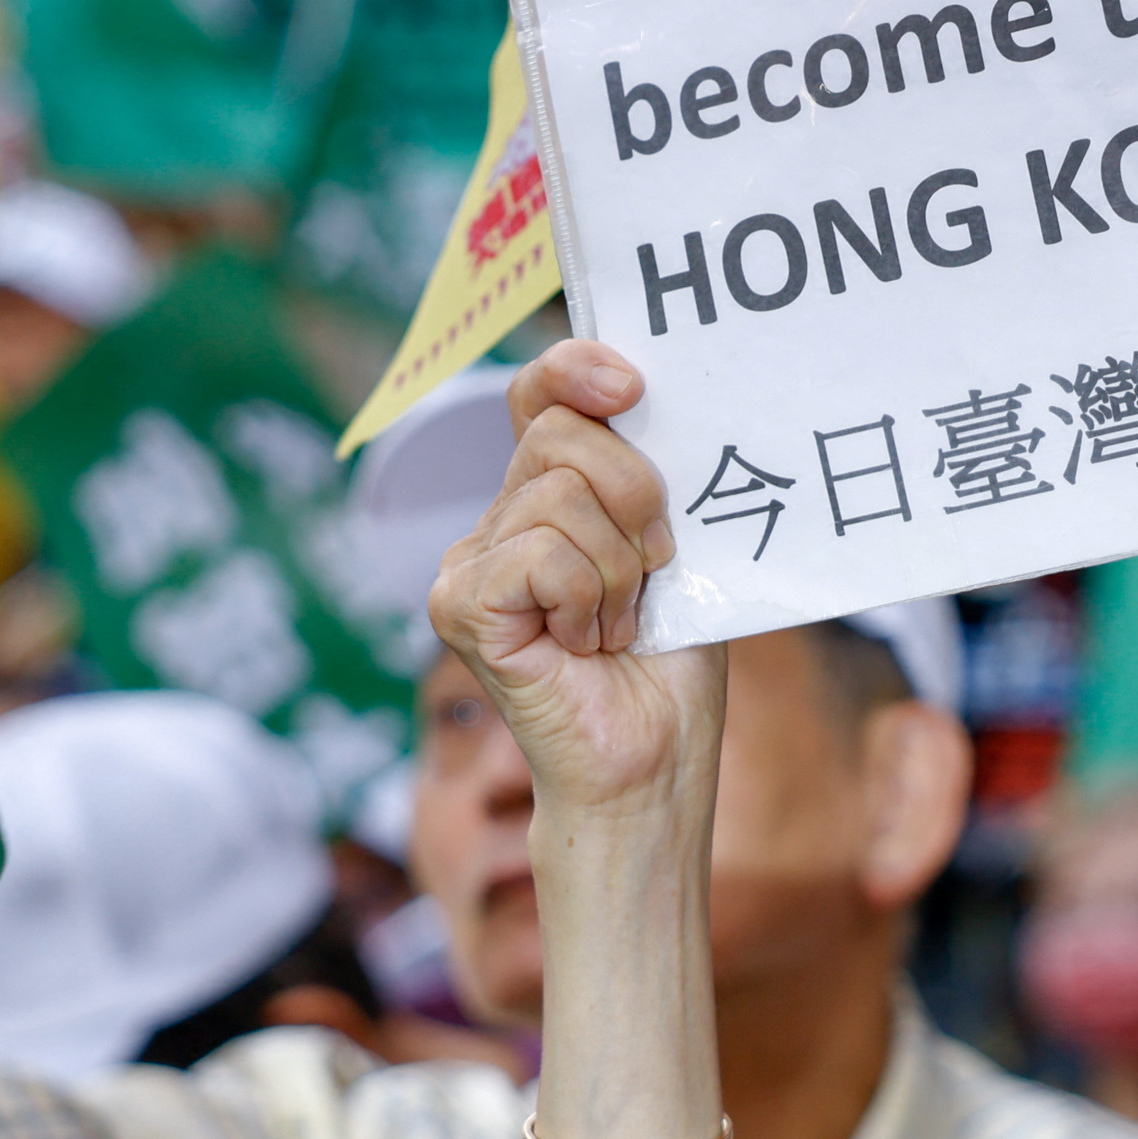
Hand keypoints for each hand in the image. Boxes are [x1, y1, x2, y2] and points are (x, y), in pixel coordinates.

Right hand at [426, 342, 717, 820]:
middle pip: (560, 438)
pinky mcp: (460, 606)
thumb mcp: (678, 551)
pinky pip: (542, 555)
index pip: (540, 398)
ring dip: (618, 570)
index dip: (576, 371)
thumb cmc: (668, 669)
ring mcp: (468, 566)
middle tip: (654, 569)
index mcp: (546, 501)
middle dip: (635, 495)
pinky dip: (587, 600)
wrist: (652, 767)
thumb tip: (651, 402)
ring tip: (617, 626)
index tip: (632, 387)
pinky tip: (583, 646)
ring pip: (558, 498)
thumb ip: (653, 479)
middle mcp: (496, 525)